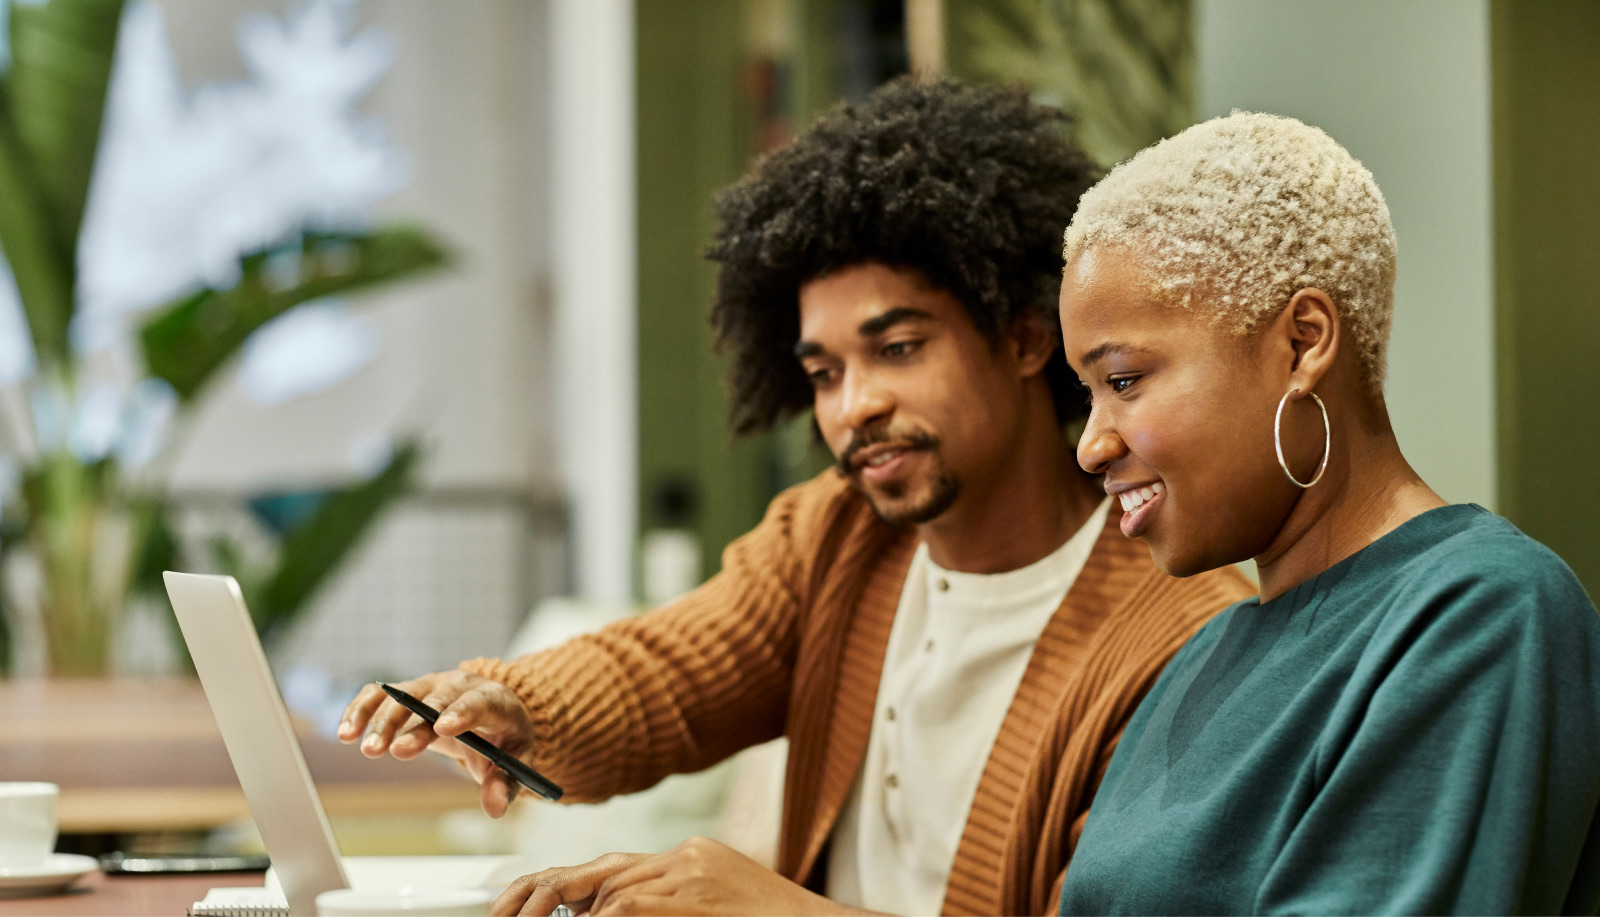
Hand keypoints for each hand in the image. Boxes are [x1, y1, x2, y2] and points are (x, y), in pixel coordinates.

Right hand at [338, 670, 534, 816]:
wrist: (490, 713)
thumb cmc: (502, 737)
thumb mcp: (514, 760)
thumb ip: (504, 784)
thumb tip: (494, 808)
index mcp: (493, 699)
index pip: (478, 701)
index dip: (460, 712)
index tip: (442, 728)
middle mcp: (458, 686)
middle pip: (434, 700)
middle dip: (414, 726)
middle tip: (394, 751)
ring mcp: (430, 685)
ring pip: (401, 695)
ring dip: (381, 720)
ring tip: (366, 749)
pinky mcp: (406, 691)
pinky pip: (379, 695)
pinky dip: (361, 710)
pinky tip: (346, 732)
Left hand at [496, 837, 862, 915]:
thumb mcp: (712, 909)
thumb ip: (664, 908)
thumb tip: (604, 912)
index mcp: (690, 859)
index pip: (611, 869)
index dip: (559, 888)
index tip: (522, 907)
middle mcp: (687, 859)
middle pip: (600, 873)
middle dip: (545, 897)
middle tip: (508, 915)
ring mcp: (692, 876)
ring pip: (609, 889)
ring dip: (570, 914)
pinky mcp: (696, 898)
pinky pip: (630, 907)